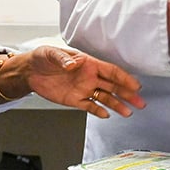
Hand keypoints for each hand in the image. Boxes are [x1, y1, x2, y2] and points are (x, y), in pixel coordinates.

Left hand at [15, 46, 145, 118]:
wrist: (29, 71)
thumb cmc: (42, 57)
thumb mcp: (50, 54)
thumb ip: (63, 59)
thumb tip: (72, 65)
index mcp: (88, 63)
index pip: (111, 71)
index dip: (124, 78)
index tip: (136, 85)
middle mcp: (89, 76)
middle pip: (113, 86)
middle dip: (127, 94)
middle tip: (140, 102)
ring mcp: (83, 88)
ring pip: (105, 98)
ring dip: (117, 104)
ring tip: (129, 112)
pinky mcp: (75, 99)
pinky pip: (90, 106)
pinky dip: (99, 111)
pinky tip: (107, 115)